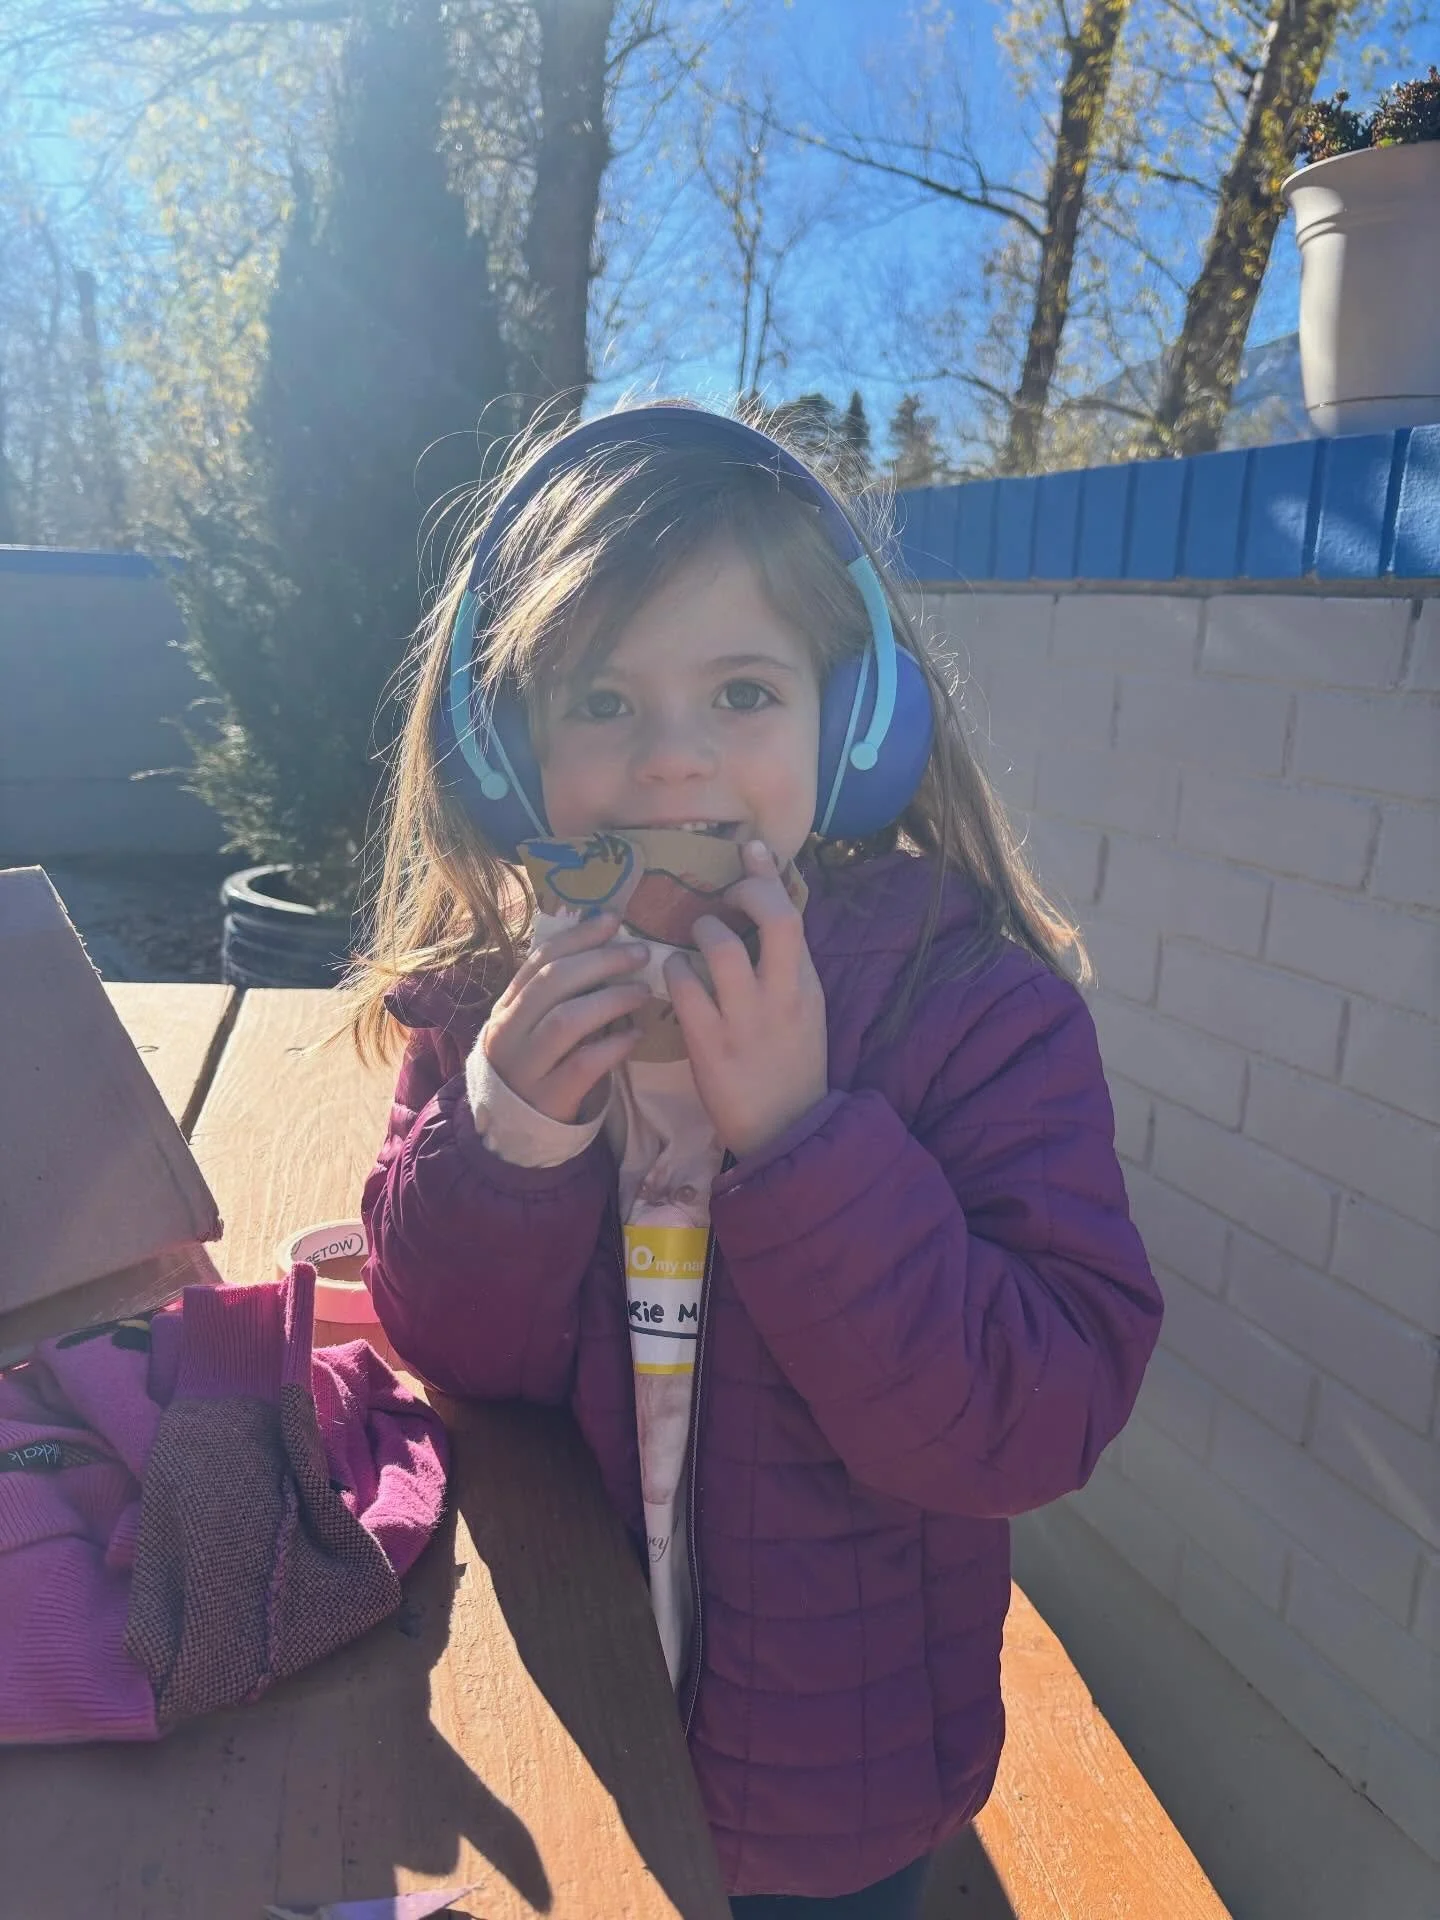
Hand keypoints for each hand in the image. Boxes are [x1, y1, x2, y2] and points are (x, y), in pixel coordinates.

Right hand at [482, 911, 650, 1123]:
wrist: (516, 1130)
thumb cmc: (539, 1065)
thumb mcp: (537, 1025)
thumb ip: (561, 992)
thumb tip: (609, 943)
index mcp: (507, 1006)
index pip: (540, 959)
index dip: (578, 936)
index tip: (614, 919)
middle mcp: (509, 1031)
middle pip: (553, 982)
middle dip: (600, 961)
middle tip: (640, 953)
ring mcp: (525, 1066)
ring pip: (566, 1020)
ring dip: (610, 1000)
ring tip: (643, 992)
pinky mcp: (548, 1097)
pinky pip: (583, 1064)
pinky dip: (614, 1046)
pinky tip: (636, 1036)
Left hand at [664, 841, 827, 1157]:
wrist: (786, 1129)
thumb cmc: (790, 1063)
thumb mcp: (804, 1009)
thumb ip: (787, 964)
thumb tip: (768, 911)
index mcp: (806, 983)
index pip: (793, 914)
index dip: (768, 875)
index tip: (749, 848)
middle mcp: (782, 994)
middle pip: (772, 918)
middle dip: (744, 892)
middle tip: (723, 898)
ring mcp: (747, 1019)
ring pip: (720, 946)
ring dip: (700, 930)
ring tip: (693, 939)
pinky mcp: (711, 1045)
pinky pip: (685, 988)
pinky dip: (674, 971)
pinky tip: (673, 976)